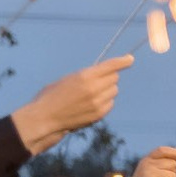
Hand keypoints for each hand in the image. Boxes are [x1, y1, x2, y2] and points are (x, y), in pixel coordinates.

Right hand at [11, 55, 134, 152]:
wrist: (46, 117)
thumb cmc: (52, 95)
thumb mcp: (68, 79)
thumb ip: (86, 76)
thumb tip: (102, 74)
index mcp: (84, 76)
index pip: (110, 66)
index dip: (122, 61)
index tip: (130, 59)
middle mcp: (94, 89)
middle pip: (114, 78)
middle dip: (108, 77)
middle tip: (97, 80)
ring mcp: (98, 103)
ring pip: (114, 91)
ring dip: (107, 89)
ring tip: (91, 93)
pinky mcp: (99, 114)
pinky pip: (110, 103)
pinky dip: (105, 101)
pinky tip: (92, 103)